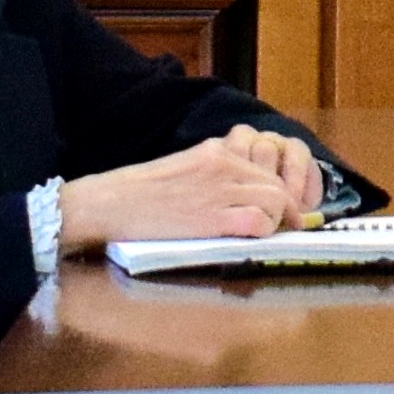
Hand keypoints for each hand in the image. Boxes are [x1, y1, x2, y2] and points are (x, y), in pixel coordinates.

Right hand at [61, 127, 320, 252]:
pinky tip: (252, 242)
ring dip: (276, 223)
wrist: (107, 204)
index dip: (281, 193)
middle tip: (285, 231)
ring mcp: (218, 189)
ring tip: (265, 238)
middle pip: (277, 185)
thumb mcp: (184, 171)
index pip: (266, 168)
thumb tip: (246, 195)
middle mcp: (222, 164)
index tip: (285, 212)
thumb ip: (215, 176)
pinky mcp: (211, 216)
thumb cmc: (138, 195)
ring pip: (275, 201)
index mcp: (216, 151)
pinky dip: (263, 233)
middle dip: (287, 211)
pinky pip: (257, 222)